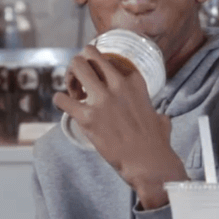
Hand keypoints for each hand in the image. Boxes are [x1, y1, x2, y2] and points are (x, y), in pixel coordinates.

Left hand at [54, 45, 187, 207]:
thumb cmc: (156, 143)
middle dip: (81, 63)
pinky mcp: (87, 117)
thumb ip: (152, 110)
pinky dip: (59, 100)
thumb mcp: (158, 116)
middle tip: (80, 80)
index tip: (99, 81)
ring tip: (74, 93)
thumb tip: (158, 117)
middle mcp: (118, 85)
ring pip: (77, 66)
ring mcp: (102, 100)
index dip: (101, 68)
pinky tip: (64, 105)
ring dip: (70, 77)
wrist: (148, 163)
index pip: (110, 59)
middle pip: (90, 54)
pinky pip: (62, 98)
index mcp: (135, 81)